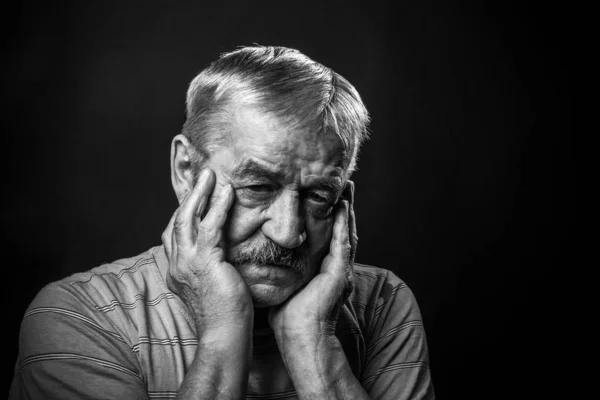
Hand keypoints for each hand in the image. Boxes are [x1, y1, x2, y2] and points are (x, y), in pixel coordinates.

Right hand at [162, 168, 252, 329]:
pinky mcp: (205, 263)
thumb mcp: (212, 286)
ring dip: (200, 193)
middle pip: (177, 220)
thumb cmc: (225, 316)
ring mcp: (187, 263)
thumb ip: (210, 268)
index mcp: (176, 271)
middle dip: (189, 195)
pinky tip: (227, 191)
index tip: (196, 195)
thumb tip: (222, 255)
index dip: (184, 211)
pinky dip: (218, 206)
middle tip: (203, 175)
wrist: (224, 336)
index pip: (174, 234)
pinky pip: (210, 227)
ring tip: (210, 174)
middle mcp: (177, 264)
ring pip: (187, 218)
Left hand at [269, 181, 356, 338]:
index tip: (327, 196)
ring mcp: (340, 270)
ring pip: (347, 233)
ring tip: (348, 189)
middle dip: (344, 207)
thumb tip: (263, 259)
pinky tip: (342, 208)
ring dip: (348, 211)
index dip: (330, 216)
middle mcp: (336, 267)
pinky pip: (343, 245)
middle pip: (342, 230)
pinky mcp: (339, 274)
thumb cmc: (289, 317)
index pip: (329, 236)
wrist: (299, 336)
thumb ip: (281, 270)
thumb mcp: (285, 286)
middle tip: (345, 184)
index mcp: (325, 270)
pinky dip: (343, 226)